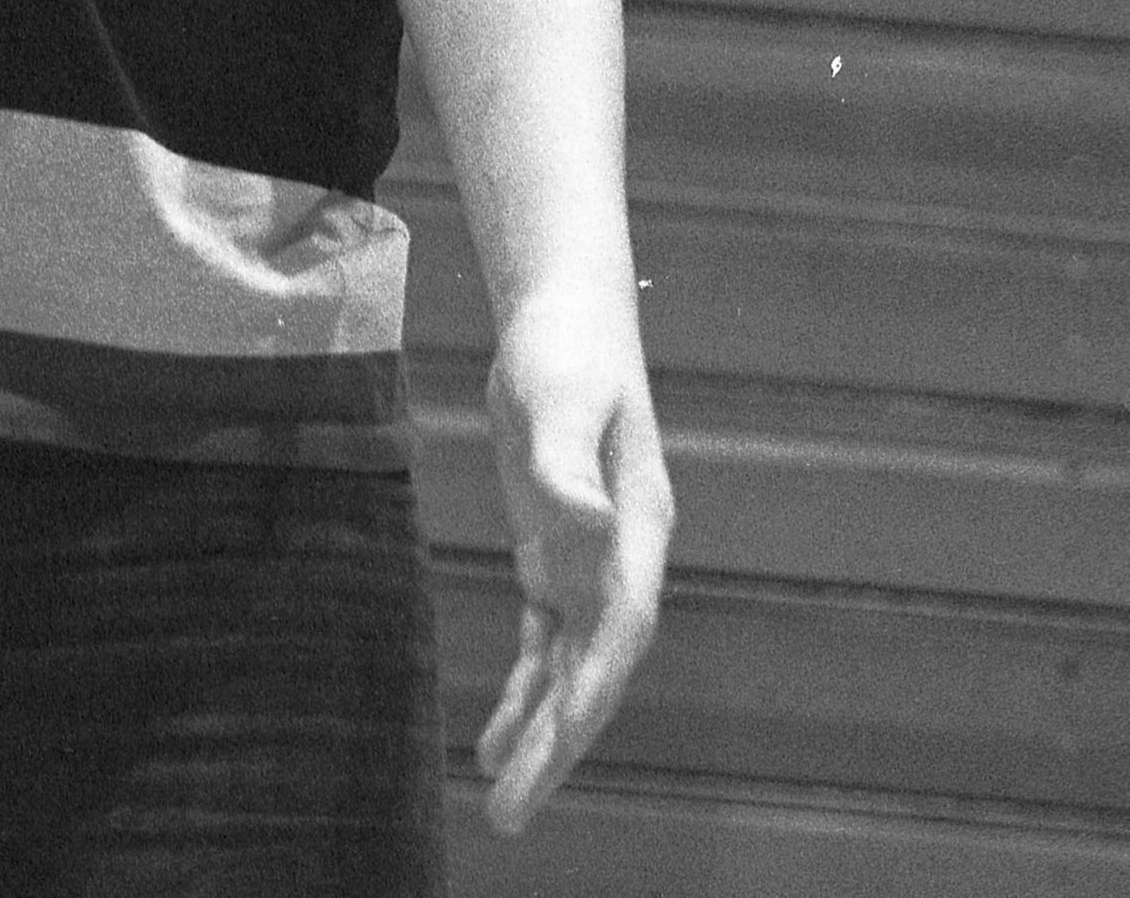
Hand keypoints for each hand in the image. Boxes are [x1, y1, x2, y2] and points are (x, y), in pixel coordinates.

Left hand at [476, 296, 672, 836]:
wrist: (563, 316)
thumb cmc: (568, 348)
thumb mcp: (560, 395)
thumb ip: (568, 462)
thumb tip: (584, 524)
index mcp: (639, 524)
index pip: (622, 623)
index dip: (597, 681)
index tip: (566, 732)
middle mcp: (620, 557)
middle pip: (595, 668)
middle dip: (560, 742)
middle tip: (514, 812)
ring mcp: (588, 562)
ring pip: (567, 669)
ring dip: (540, 734)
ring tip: (503, 804)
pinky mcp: (552, 556)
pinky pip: (538, 643)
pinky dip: (520, 691)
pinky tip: (490, 743)